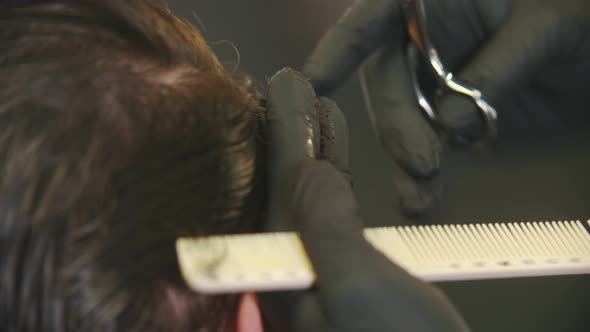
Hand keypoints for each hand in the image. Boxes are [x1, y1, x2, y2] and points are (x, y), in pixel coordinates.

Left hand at [260, 68, 468, 331]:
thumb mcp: (359, 290)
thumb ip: (325, 229)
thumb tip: (311, 171)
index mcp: (280, 275)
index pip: (275, 187)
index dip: (281, 132)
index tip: (286, 86)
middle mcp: (285, 277)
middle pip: (282, 190)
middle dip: (290, 136)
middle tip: (295, 88)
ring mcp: (312, 280)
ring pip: (305, 201)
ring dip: (312, 153)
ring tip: (319, 114)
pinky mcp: (340, 284)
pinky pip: (328, 219)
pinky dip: (332, 184)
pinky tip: (336, 168)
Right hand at [302, 0, 589, 215]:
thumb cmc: (577, 16)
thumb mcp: (550, 26)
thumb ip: (499, 66)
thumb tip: (449, 120)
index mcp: (433, 1)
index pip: (372, 20)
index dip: (338, 49)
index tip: (311, 84)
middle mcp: (423, 39)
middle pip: (386, 83)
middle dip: (398, 125)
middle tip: (422, 162)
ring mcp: (431, 82)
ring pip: (402, 123)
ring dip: (406, 161)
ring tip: (420, 196)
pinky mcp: (446, 120)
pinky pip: (427, 147)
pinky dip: (424, 176)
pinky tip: (426, 199)